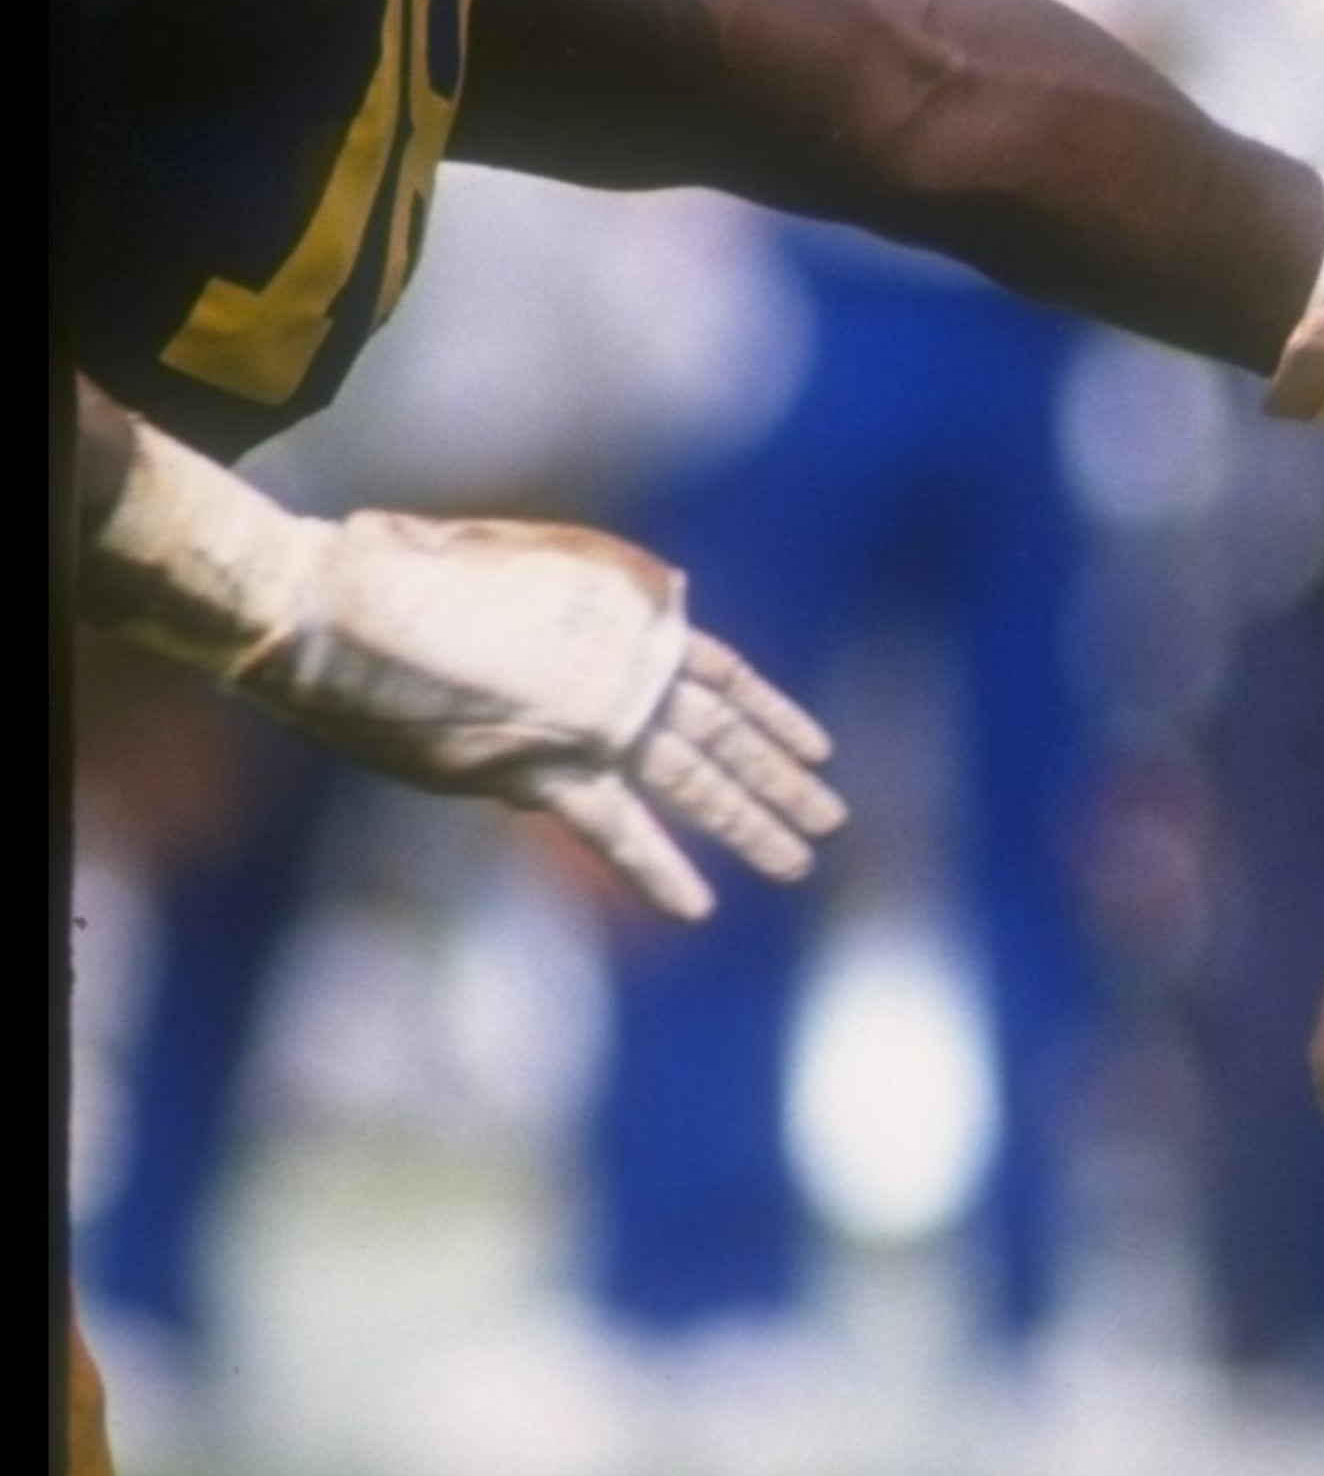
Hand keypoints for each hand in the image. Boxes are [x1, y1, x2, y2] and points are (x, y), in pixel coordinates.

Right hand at [243, 512, 841, 924]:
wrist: (340, 603)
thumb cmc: (405, 574)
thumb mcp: (519, 568)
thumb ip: (583, 605)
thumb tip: (639, 624)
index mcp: (624, 607)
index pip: (720, 671)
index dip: (770, 713)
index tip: (817, 747)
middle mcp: (624, 660)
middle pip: (720, 731)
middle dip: (777, 778)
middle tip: (831, 816)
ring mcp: (591, 714)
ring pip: (691, 778)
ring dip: (749, 822)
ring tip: (801, 861)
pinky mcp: (541, 766)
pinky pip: (613, 828)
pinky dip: (655, 868)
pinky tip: (698, 908)